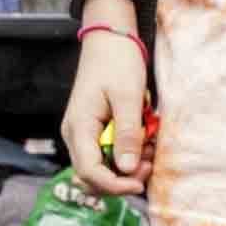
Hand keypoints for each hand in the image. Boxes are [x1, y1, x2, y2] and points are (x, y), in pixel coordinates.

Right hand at [62, 26, 150, 198]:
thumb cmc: (117, 63)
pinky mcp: (93, 130)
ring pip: (101, 167)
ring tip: (149, 149)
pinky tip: (144, 142)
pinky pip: (107, 153)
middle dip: (122, 178)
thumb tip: (127, 169)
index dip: (114, 185)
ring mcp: (82, 133)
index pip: (89, 172)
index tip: (140, 183)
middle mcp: (75, 135)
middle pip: (92, 176)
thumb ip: (128, 134)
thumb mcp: (128, 97)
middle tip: (150, 164)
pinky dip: (126, 154)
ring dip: (126, 167)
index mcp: (79, 127)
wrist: (109, 40)